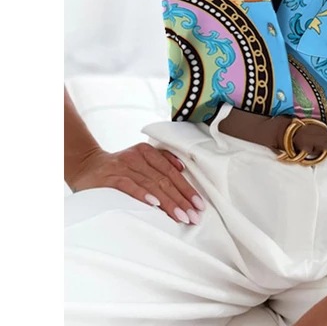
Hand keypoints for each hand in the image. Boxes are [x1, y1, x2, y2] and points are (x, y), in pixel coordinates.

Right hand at [66, 143, 205, 224]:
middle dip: (181, 199)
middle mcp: (137, 157)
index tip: (199, 205)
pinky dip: (143, 195)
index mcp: (147, 152)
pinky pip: (129, 186)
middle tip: (194, 216)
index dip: (187, 189)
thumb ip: (161, 161)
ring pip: (151, 184)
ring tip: (181, 215)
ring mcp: (123, 166)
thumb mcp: (140, 160)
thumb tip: (183, 169)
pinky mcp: (110, 177)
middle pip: (165, 180)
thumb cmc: (118, 168)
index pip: (172, 173)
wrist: (85, 166)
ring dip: (168, 202)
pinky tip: (155, 205)